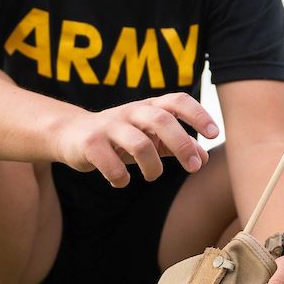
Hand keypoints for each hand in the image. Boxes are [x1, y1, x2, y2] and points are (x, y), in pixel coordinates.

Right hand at [55, 92, 218, 186]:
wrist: (69, 134)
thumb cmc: (119, 137)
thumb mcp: (150, 137)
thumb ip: (176, 146)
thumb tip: (204, 157)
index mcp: (149, 106)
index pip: (178, 101)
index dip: (198, 115)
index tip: (214, 134)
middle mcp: (131, 111)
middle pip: (161, 120)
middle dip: (182, 144)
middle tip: (194, 167)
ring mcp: (109, 126)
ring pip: (139, 144)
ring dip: (152, 167)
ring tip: (153, 176)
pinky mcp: (89, 144)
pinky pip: (110, 164)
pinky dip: (120, 178)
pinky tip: (121, 182)